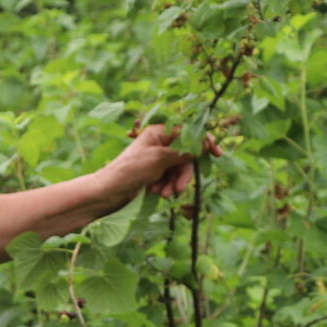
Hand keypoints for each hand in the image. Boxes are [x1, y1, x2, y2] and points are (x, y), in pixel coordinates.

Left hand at [98, 124, 221, 203]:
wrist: (109, 191)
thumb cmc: (130, 170)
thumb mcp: (159, 159)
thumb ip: (182, 152)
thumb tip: (204, 144)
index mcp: (159, 132)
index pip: (188, 132)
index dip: (204, 142)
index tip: (217, 154)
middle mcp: (160, 143)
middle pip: (186, 155)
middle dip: (183, 173)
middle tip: (178, 189)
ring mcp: (158, 158)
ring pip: (180, 169)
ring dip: (174, 183)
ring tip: (163, 194)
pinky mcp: (155, 172)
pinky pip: (171, 178)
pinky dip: (167, 186)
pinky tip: (157, 193)